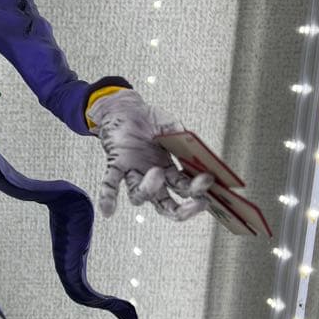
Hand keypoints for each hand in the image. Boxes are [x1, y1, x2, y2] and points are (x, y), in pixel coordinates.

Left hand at [88, 89, 213, 219]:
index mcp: (168, 171)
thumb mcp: (174, 128)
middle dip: (182, 209)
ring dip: (148, 190)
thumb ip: (186, 140)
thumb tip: (200, 153)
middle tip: (199, 202)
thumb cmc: (150, 120)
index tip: (210, 181)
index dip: (197, 190)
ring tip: (157, 172)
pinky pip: (110, 184)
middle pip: (165, 206)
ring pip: (138, 196)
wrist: (127, 107)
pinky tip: (108, 212)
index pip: (185, 190)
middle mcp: (151, 178)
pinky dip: (108, 197)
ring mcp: (134, 172)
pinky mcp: (116, 163)